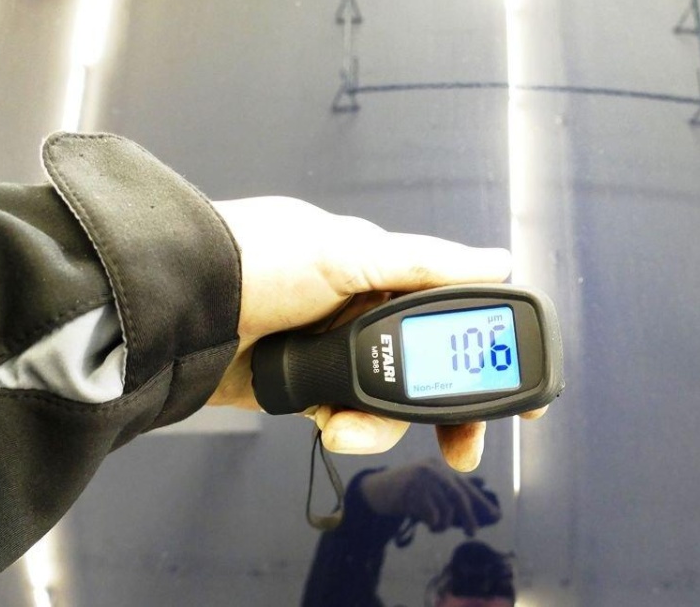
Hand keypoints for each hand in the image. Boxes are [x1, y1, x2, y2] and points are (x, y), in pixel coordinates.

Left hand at [208, 197, 545, 470]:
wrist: (181, 310)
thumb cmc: (260, 260)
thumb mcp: (348, 253)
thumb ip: (426, 264)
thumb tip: (499, 261)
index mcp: (384, 275)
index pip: (454, 313)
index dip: (487, 349)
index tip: (518, 388)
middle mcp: (367, 314)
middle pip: (431, 370)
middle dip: (450, 411)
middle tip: (466, 445)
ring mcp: (340, 355)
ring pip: (392, 404)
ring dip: (385, 425)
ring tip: (352, 426)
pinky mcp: (311, 390)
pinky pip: (349, 420)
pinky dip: (349, 430)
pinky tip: (330, 426)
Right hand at [359, 459, 500, 536]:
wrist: (375, 490)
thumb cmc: (405, 493)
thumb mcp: (428, 489)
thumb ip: (448, 496)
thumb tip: (473, 513)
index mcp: (441, 468)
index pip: (466, 486)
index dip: (482, 502)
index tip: (496, 517)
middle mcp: (434, 470)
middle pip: (459, 496)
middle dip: (469, 517)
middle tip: (472, 533)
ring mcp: (422, 479)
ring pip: (445, 507)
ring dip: (443, 524)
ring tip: (436, 528)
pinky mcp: (410, 490)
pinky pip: (431, 513)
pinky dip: (433, 523)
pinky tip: (429, 525)